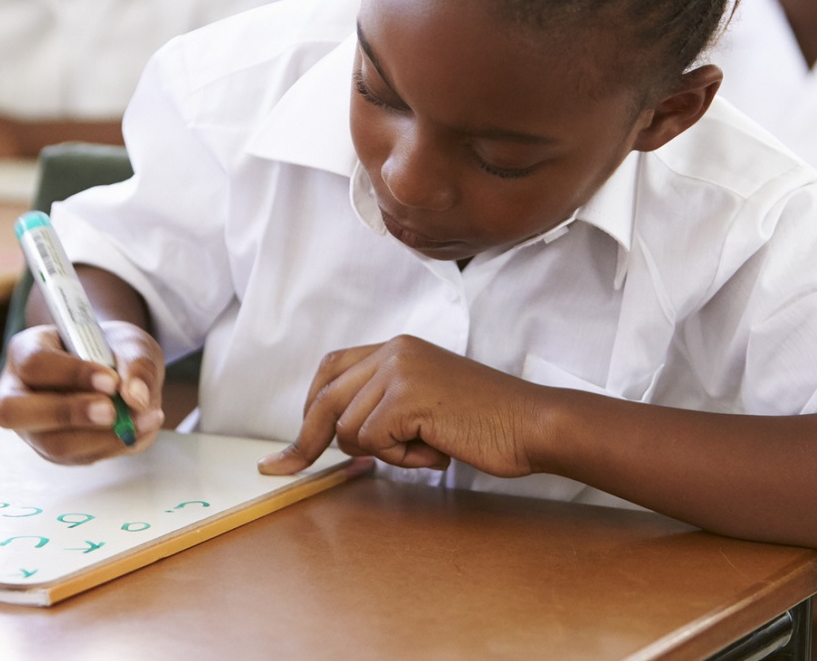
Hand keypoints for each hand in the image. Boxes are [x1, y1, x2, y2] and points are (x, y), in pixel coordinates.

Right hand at [0, 322, 165, 464]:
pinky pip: (80, 457)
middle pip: (14, 412)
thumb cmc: (114, 350)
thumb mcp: (131, 343)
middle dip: (67, 414)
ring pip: (52, 444)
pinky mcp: (55, 451)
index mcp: (25, 351)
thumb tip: (136, 397)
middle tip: (112, 411)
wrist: (117, 372)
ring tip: (144, 419)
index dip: (71, 374)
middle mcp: (17, 392)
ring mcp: (32, 427)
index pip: (34, 363)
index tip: (112, 380)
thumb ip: (136, 363)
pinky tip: (141, 428)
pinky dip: (116, 445)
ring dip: (103, 437)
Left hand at [258, 334, 547, 477]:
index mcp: (398, 347)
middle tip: (284, 469)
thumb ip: (385, 404)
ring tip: (429, 445)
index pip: (331, 369)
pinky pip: (373, 441)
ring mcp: (399, 370)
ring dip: (384, 452)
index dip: (308, 408)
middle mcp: (394, 350)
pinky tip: (436, 449)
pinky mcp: (406, 397)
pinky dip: (401, 458)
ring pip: (349, 429)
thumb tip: (334, 436)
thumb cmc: (488, 423)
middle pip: (325, 399)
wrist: (532, 423)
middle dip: (304, 441)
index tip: (289, 448)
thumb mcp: (426, 400)